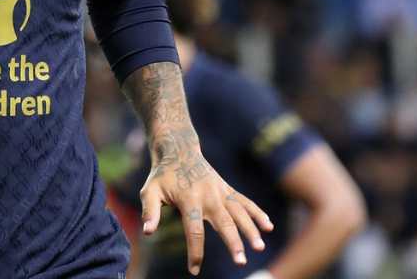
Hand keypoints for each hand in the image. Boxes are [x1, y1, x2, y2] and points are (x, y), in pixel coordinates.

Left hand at [139, 131, 272, 276]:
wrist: (179, 151)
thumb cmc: (162, 176)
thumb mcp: (150, 190)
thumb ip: (150, 211)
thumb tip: (147, 232)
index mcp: (189, 199)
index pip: (194, 229)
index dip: (195, 251)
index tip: (194, 270)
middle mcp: (208, 195)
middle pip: (223, 222)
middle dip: (233, 242)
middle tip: (241, 261)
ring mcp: (220, 192)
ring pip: (239, 212)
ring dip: (251, 229)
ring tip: (260, 246)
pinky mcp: (227, 189)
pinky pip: (245, 202)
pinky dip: (257, 213)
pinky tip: (268, 227)